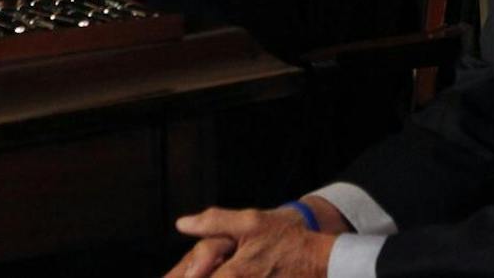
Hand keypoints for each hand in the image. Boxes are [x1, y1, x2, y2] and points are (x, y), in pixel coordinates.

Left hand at [166, 202, 343, 277]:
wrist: (320, 260)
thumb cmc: (285, 238)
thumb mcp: (250, 222)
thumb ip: (214, 222)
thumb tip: (182, 224)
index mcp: (234, 273)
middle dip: (185, 277)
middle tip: (172, 277)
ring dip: (200, 276)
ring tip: (183, 275)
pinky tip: (213, 274)